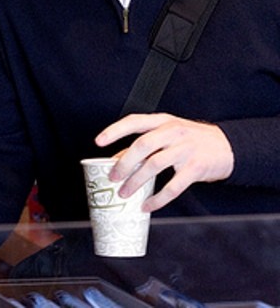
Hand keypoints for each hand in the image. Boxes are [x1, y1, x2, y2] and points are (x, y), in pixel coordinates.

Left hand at [95, 112, 233, 211]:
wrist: (228, 146)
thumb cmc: (191, 139)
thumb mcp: (168, 133)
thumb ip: (145, 142)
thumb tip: (116, 159)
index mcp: (163, 121)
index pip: (134, 121)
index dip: (114, 131)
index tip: (99, 142)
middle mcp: (173, 132)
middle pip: (142, 145)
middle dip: (123, 163)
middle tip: (112, 177)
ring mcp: (185, 149)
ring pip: (154, 166)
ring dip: (136, 182)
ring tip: (125, 193)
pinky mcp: (196, 168)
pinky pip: (173, 186)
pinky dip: (158, 199)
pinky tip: (147, 205)